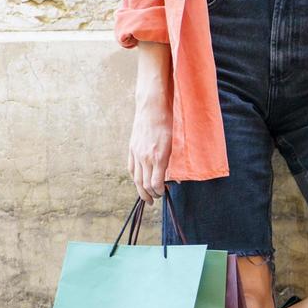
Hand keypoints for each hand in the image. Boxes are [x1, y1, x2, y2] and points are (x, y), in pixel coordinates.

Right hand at [128, 42, 172, 203]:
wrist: (152, 105)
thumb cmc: (169, 122)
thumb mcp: (177, 142)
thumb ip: (175, 161)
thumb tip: (175, 177)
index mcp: (158, 156)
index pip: (155, 183)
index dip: (159, 192)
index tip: (164, 194)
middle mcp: (145, 157)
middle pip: (143, 184)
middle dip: (149, 195)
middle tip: (155, 201)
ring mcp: (136, 152)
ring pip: (136, 177)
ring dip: (140, 189)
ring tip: (146, 196)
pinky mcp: (132, 147)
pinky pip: (131, 167)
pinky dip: (135, 177)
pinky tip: (138, 180)